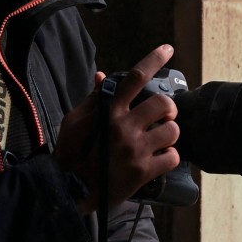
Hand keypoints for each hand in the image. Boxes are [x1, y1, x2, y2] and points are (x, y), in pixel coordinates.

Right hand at [55, 45, 180, 212]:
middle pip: (163, 103)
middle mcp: (124, 127)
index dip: (153, 60)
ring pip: (172, 130)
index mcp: (108, 111)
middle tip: (162, 116)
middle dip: (167, 108)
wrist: (69, 192)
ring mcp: (135, 150)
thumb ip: (93, 99)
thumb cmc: (70, 155)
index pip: (134, 78)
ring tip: (158, 140)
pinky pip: (173, 157)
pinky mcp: (144, 172)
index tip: (168, 49)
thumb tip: (102, 76)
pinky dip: (169, 157)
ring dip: (169, 134)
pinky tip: (158, 159)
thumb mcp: (73, 122)